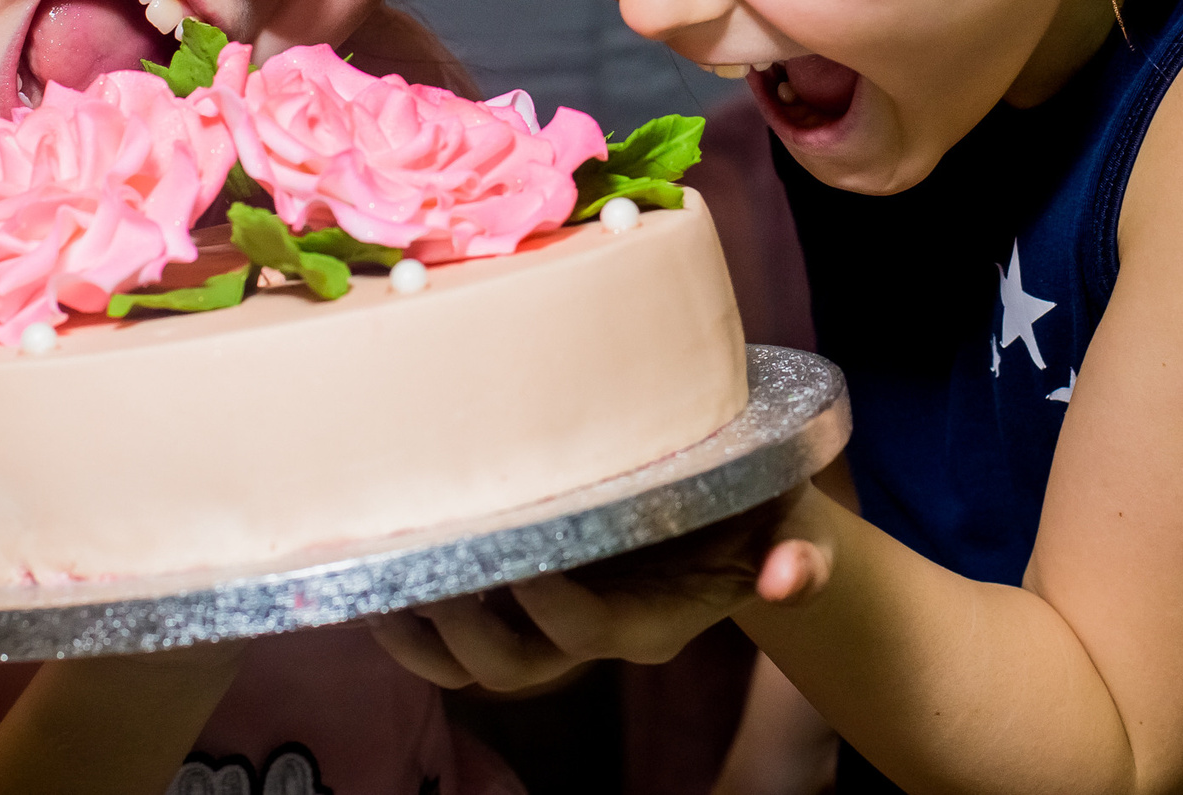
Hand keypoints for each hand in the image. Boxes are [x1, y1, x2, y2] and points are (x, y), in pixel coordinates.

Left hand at [371, 493, 834, 691]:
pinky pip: (459, 644)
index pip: (592, 630)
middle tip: (432, 571)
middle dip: (468, 630)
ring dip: (422, 640)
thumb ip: (802, 555)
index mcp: (656, 621)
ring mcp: (557, 629)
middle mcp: (599, 634)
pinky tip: (381, 583)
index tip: (520, 551)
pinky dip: (414, 625)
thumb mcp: (799, 527)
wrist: (743, 531)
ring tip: (380, 590)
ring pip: (477, 667)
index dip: (551, 603)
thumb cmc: (768, 516)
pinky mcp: (528, 609)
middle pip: (521, 664)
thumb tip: (792, 577)